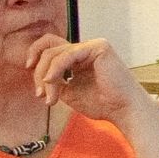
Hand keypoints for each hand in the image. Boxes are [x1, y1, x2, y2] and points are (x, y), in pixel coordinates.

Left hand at [28, 36, 149, 124]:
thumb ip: (55, 81)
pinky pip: (66, 55)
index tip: (34, 79)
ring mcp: (94, 46)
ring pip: (54, 53)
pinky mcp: (99, 48)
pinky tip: (52, 82)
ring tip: (50, 97)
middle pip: (48, 50)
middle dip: (38, 72)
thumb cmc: (103, 104)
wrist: (124, 111)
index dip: (36, 57)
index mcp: (81, 57)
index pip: (51, 48)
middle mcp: (87, 48)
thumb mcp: (70, 92)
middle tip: (39, 93)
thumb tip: (38, 75)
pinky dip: (55, 69)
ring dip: (45, 76)